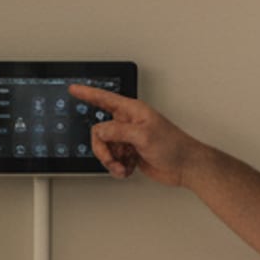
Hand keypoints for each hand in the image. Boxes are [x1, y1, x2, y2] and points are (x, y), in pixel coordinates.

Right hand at [69, 84, 203, 185]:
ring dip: (112, 161)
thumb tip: (100, 132)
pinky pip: (114, 160)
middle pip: (100, 132)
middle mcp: (129, 123)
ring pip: (105, 149)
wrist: (185, 166)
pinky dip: (118, 168)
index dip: (87, 94)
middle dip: (103, 149)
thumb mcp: (143, 135)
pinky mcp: (131, 154)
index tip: (74, 89)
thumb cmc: (173, 146)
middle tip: (112, 159)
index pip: (104, 99)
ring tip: (123, 167)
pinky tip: (128, 169)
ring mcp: (129, 139)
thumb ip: (118, 131)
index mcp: (132, 111)